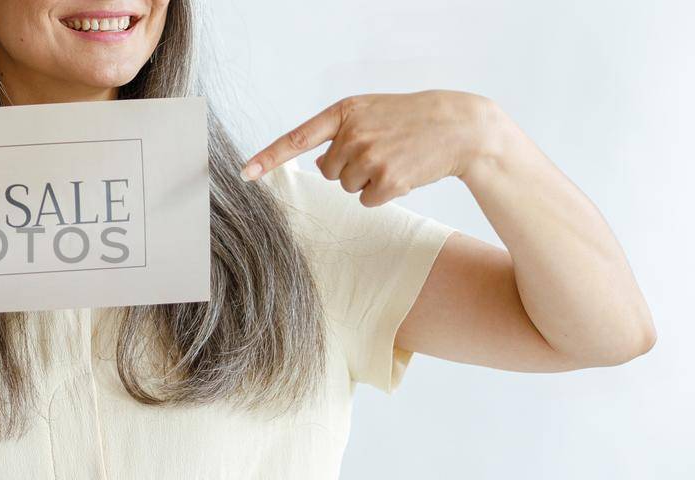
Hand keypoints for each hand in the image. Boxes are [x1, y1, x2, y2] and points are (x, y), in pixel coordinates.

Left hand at [241, 90, 531, 206]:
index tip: (245, 173)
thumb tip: (321, 168)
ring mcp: (369, 157)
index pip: (297, 138)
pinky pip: (367, 200)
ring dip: (367, 180)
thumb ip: (341, 131)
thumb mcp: (372, 111)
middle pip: (327, 172)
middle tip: (379, 151)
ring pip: (346, 187)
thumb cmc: (411, 119)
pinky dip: (383, 193)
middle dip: (348, 167)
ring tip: (394, 159)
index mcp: (344, 112)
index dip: (269, 158)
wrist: (459, 126)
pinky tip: (403, 173)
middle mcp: (352, 134)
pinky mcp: (387, 180)